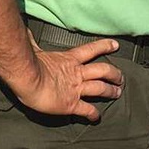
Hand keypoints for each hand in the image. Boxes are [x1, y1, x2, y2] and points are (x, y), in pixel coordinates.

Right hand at [9, 35, 123, 120]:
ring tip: (117, 93)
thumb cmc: (29, 63)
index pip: (91, 50)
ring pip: (100, 89)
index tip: (115, 45)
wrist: (27, 79)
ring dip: (110, 91)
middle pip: (103, 71)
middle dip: (114, 74)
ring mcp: (76, 89)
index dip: (105, 46)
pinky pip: (86, 110)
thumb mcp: (33, 49)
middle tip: (121, 78)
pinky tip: (96, 117)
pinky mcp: (71, 104)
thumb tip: (26, 32)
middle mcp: (76, 74)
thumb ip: (32, 42)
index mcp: (69, 59)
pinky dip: (93, 114)